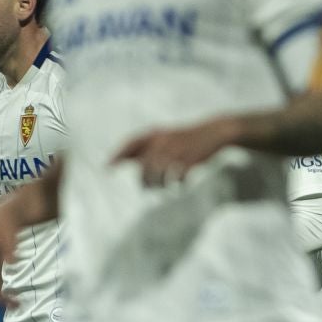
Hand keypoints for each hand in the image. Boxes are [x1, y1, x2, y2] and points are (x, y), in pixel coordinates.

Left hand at [113, 117, 239, 185]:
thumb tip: (117, 161)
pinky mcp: (189, 161)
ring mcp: (176, 151)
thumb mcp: (164, 137)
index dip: (118, 155)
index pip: (131, 144)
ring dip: (158, 184)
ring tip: (161, 188)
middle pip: (145, 166)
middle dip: (144, 180)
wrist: (214, 132)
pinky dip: (177, 183)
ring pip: (159, 174)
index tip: (107, 168)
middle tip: (145, 188)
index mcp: (156, 134)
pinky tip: (179, 185)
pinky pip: (177, 178)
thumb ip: (144, 148)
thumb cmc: (185, 138)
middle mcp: (163, 141)